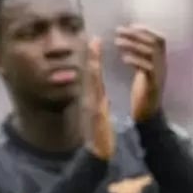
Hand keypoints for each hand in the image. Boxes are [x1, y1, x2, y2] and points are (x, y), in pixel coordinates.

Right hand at [81, 37, 114, 160]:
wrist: (96, 154)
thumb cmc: (100, 139)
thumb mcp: (100, 120)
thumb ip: (100, 108)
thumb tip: (103, 100)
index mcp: (93, 101)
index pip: (93, 78)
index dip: (94, 61)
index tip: (95, 44)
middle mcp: (90, 100)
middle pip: (90, 74)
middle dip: (91, 56)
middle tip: (92, 38)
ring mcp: (91, 104)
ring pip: (90, 79)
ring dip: (91, 62)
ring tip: (93, 45)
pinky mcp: (93, 110)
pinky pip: (93, 91)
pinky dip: (92, 78)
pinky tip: (93, 67)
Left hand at [113, 24, 166, 121]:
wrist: (148, 117)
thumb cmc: (143, 95)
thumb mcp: (142, 72)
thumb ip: (139, 59)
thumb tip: (127, 43)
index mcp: (160, 62)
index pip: (159, 39)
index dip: (146, 30)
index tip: (131, 25)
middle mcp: (163, 66)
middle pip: (154, 42)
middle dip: (136, 34)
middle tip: (119, 31)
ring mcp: (160, 75)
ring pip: (151, 53)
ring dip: (133, 44)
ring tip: (117, 42)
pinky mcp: (154, 85)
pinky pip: (148, 68)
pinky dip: (136, 61)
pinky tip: (124, 58)